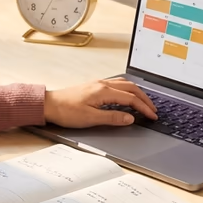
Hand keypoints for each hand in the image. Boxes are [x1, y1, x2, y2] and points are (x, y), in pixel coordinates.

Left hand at [43, 79, 157, 127]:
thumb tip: (130, 118)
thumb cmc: (66, 111)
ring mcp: (98, 84)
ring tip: (144, 102)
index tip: (153, 115)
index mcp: (104, 91)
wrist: (49, 104)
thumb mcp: (91, 118)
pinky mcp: (94, 86)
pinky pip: (116, 84)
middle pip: (131, 88)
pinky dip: (127, 90)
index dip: (144, 108)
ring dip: (137, 92)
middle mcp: (103, 84)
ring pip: (124, 84)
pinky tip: (127, 96)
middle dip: (145, 98)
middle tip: (153, 109)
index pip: (131, 99)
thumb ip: (112, 118)